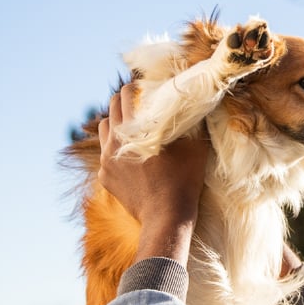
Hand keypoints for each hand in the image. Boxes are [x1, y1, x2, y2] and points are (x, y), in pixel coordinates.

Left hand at [98, 83, 209, 264]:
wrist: (166, 217)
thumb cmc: (184, 179)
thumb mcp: (196, 146)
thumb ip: (194, 122)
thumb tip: (199, 104)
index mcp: (134, 129)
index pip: (126, 94)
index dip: (136, 87)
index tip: (147, 89)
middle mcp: (114, 141)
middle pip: (112, 107)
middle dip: (125, 102)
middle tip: (141, 103)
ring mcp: (107, 160)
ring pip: (104, 128)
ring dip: (117, 123)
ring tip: (134, 127)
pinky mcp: (105, 176)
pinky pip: (106, 153)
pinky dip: (116, 148)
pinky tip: (132, 154)